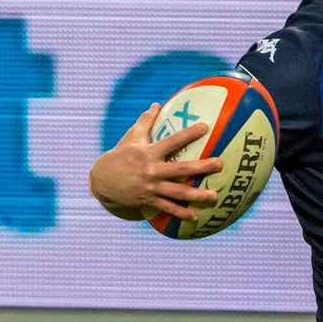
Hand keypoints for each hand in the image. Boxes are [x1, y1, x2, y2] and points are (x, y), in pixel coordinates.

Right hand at [88, 103, 219, 221]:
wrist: (103, 180)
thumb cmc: (120, 155)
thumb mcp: (131, 137)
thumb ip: (146, 121)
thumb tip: (157, 104)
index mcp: (149, 152)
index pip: (172, 141)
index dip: (188, 134)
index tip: (206, 127)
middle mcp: (151, 170)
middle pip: (181, 169)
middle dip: (202, 167)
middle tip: (219, 164)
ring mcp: (151, 187)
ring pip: (178, 193)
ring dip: (197, 195)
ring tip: (214, 195)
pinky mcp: (148, 200)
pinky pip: (167, 208)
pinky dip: (181, 213)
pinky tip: (196, 216)